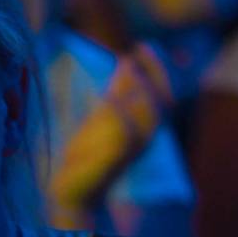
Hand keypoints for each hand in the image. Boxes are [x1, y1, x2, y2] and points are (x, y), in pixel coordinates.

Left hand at [48, 43, 174, 218]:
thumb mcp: (104, 117)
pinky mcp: (112, 157)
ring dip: (138, 88)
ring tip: (126, 66)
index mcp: (144, 129)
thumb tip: (126, 62)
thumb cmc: (89, 153)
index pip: (163, 96)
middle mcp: (142, 139)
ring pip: (146, 115)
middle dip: (153, 73)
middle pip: (160, 102)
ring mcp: (129, 149)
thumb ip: (117, 92)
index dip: (157, 70)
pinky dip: (119, 111)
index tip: (143, 46)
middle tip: (137, 51)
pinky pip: (123, 132)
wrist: (74, 190)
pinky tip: (109, 96)